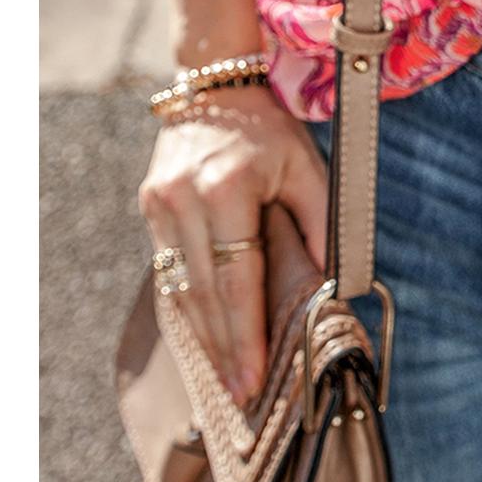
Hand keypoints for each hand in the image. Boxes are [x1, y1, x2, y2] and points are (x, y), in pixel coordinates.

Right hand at [137, 83, 328, 405]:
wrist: (215, 86)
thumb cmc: (270, 129)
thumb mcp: (307, 167)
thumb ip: (320, 223)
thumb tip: (332, 285)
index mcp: (225, 188)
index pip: (236, 278)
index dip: (245, 334)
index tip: (253, 377)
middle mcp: (183, 199)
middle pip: (203, 293)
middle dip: (223, 349)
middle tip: (240, 395)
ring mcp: (159, 205)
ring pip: (181, 288)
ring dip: (202, 336)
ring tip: (224, 377)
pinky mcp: (149, 209)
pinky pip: (170, 271)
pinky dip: (188, 306)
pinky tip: (205, 335)